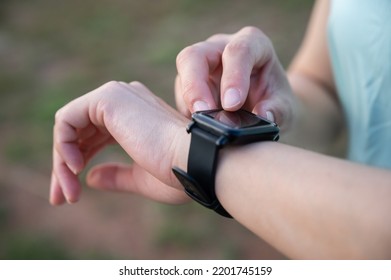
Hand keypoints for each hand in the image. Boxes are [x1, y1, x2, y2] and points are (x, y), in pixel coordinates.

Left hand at [50, 81, 189, 204]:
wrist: (197, 162)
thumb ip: (116, 175)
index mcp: (135, 117)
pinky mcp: (109, 98)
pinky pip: (67, 119)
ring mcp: (117, 96)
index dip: (79, 163)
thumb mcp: (140, 178)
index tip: (70, 195)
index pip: (95, 137)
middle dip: (64, 166)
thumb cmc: (179, 172)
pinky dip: (63, 145)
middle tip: (60, 198)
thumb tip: (90, 178)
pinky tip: (74, 168)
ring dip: (62, 161)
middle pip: (80, 133)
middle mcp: (125, 101)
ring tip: (68, 191)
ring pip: (70, 127)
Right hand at [175, 26, 294, 129]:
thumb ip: (277, 110)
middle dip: (195, 85)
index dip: (233, 77)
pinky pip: (181, 92)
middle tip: (202, 113)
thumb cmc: (276, 102)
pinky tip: (200, 125)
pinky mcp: (191, 80)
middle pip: (196, 55)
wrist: (266, 107)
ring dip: (189, 99)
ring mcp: (204, 63)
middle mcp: (223, 47)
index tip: (232, 105)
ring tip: (201, 123)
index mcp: (253, 44)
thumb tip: (262, 115)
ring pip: (184, 71)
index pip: (238, 51)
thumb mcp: (286, 108)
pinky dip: (187, 110)